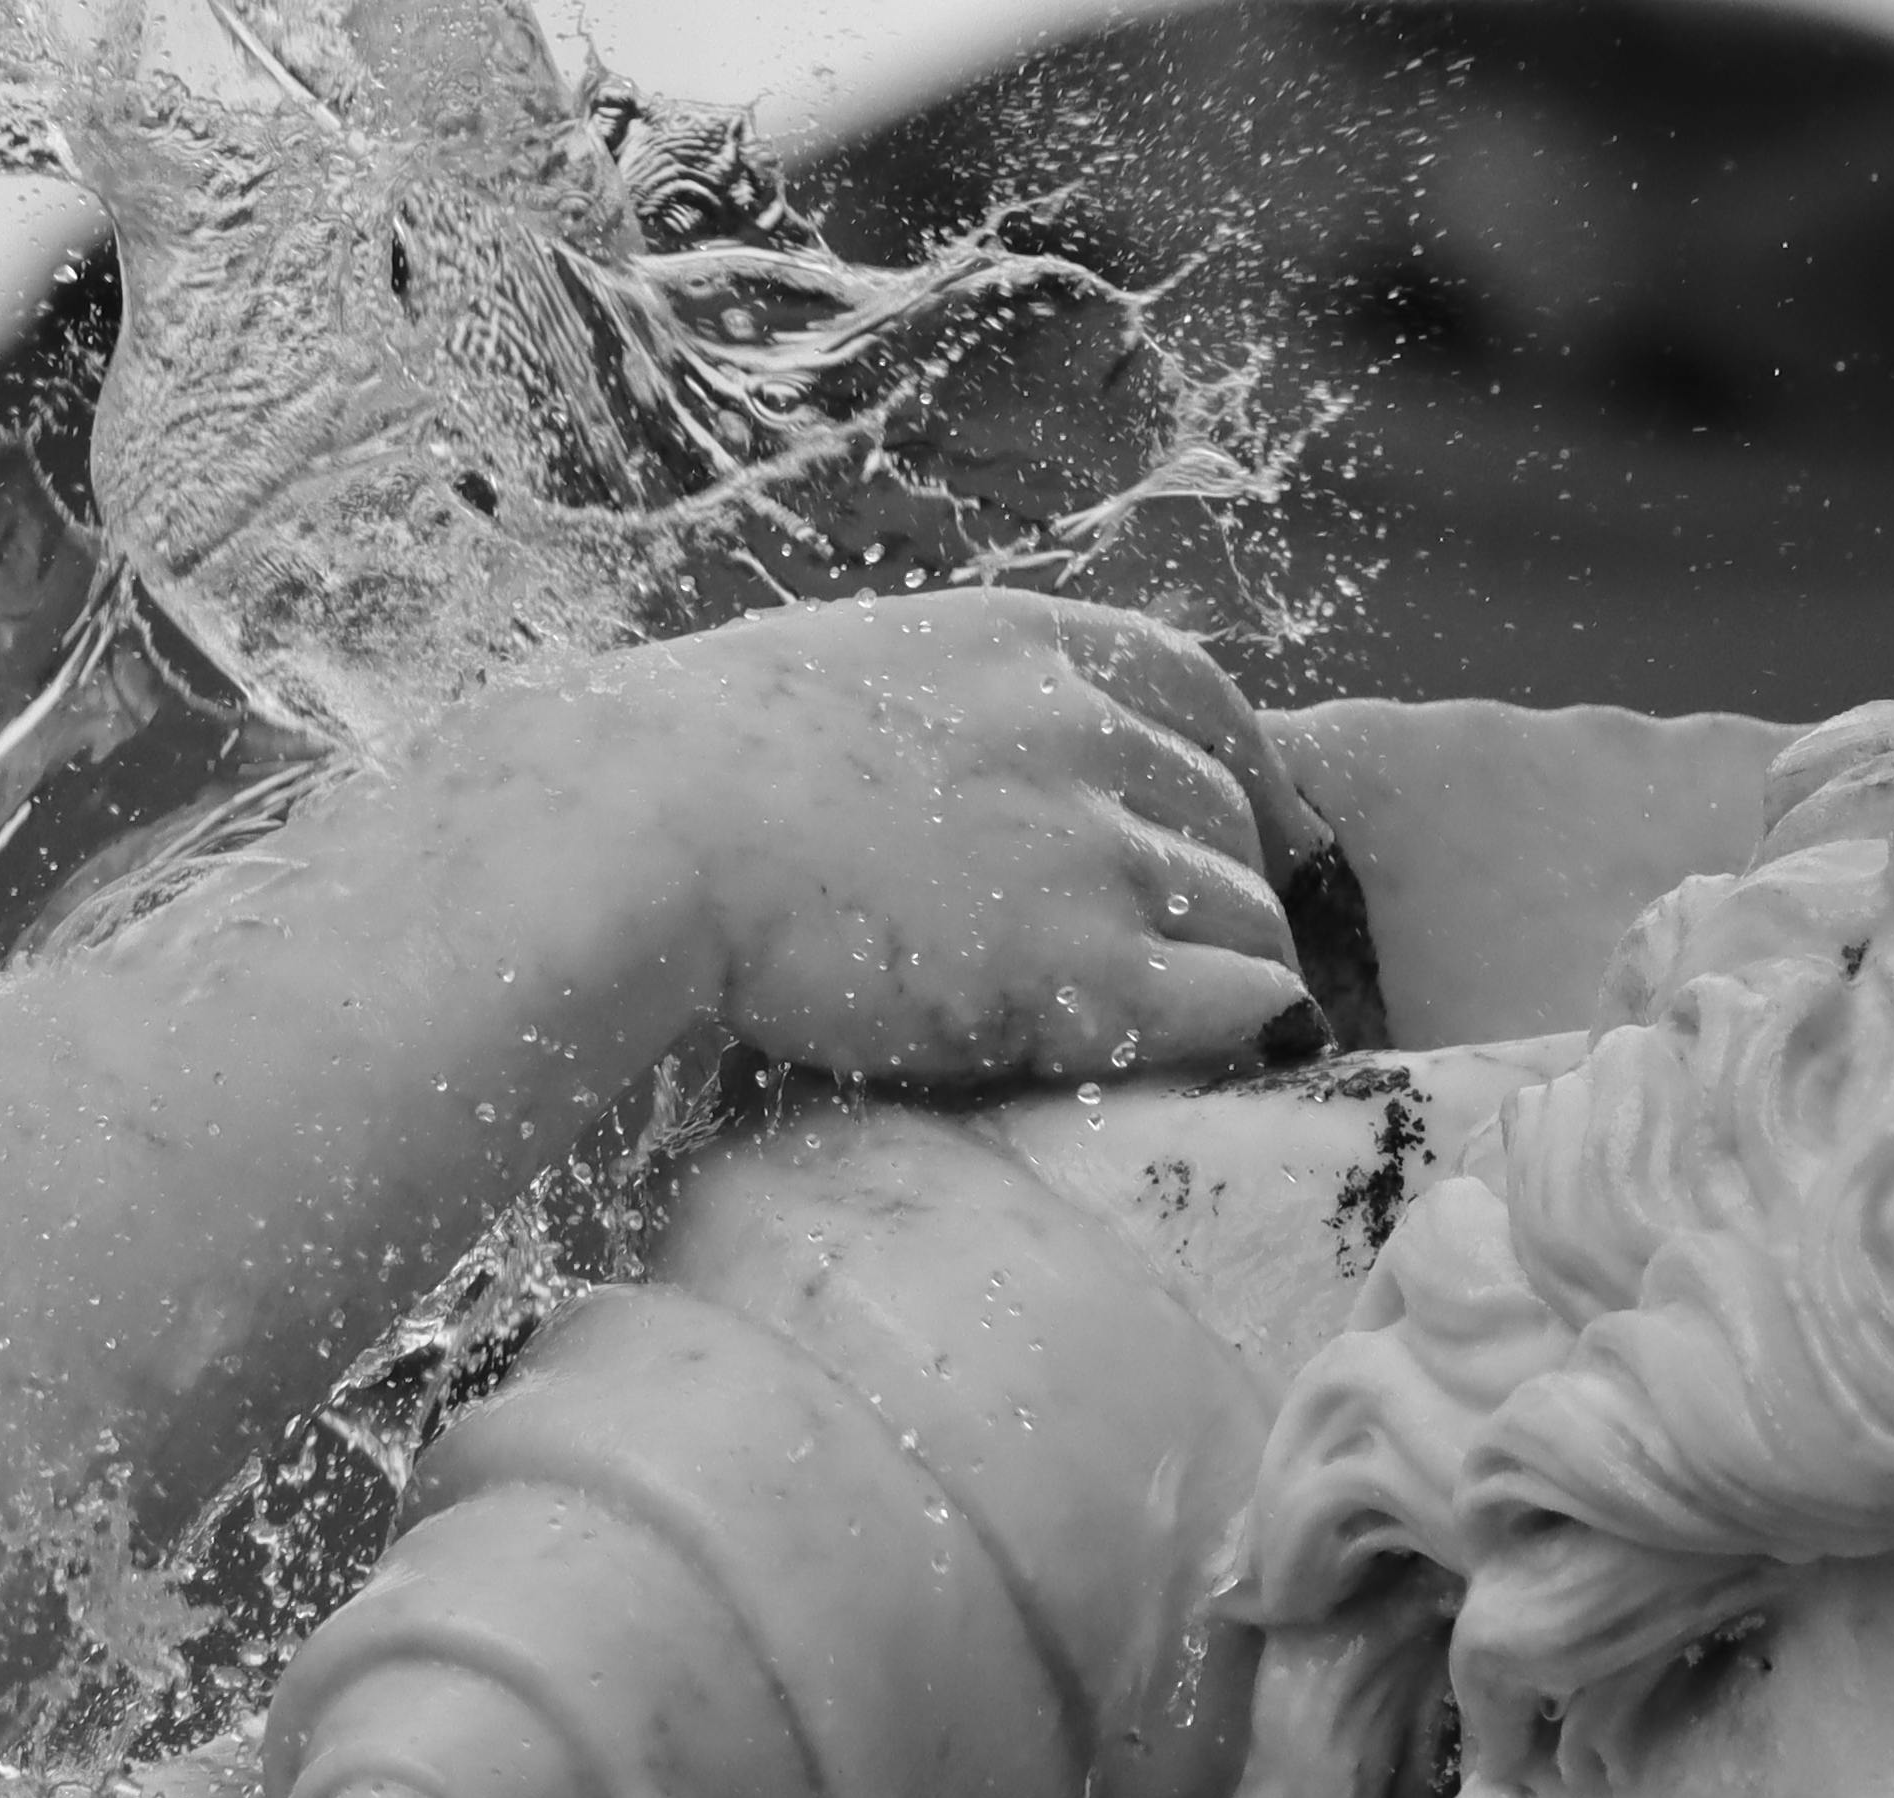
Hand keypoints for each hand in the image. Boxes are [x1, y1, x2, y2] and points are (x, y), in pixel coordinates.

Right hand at [564, 590, 1328, 1089]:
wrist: (640, 831)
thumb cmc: (688, 768)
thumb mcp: (843, 674)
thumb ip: (941, 707)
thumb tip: (958, 767)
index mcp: (1025, 645)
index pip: (1201, 693)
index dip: (1244, 771)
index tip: (1253, 832)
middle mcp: (1083, 729)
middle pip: (1229, 813)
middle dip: (1230, 884)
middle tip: (1202, 959)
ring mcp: (1093, 847)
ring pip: (1247, 909)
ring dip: (1235, 964)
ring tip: (1195, 1026)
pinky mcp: (1087, 966)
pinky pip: (1240, 995)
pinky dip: (1249, 1027)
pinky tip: (1223, 1057)